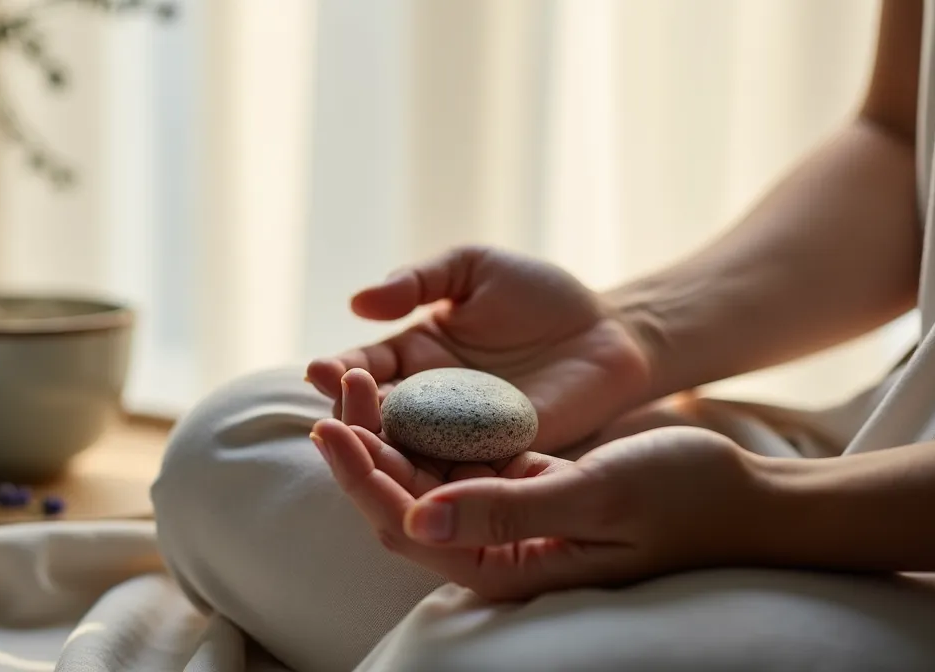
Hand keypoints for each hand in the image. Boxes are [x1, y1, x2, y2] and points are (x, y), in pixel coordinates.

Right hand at [306, 246, 651, 453]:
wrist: (613, 330)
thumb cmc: (541, 293)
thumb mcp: (473, 268)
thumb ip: (419, 280)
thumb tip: (357, 301)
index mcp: (414, 355)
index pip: (365, 368)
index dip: (340, 371)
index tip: (320, 371)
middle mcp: (430, 401)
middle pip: (377, 418)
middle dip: (353, 416)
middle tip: (338, 412)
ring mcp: (463, 435)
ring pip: (410, 453)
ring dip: (385, 454)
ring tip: (362, 450)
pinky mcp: (501, 458)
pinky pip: (461, 472)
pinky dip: (436, 478)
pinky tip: (416, 479)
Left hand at [311, 370, 767, 601]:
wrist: (740, 492)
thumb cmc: (682, 497)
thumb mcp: (596, 497)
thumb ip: (508, 511)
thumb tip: (415, 520)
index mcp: (507, 566)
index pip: (405, 527)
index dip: (361, 475)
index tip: (331, 424)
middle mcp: (497, 549)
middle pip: (401, 502)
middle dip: (363, 447)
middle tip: (335, 385)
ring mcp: (507, 519)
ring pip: (423, 478)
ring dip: (388, 432)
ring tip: (357, 379)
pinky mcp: (522, 487)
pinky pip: (456, 459)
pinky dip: (428, 425)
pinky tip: (407, 386)